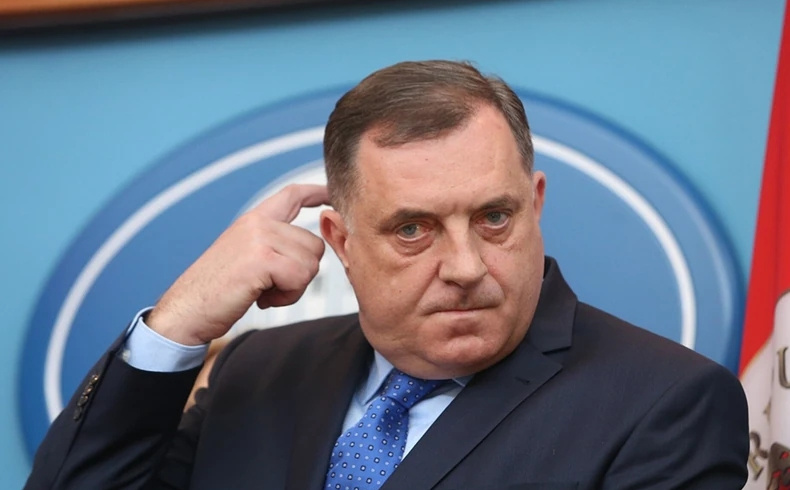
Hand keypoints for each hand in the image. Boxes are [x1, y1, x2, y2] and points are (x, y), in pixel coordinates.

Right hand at [146, 184, 329, 345]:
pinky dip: (286, 296)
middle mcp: (258, 222)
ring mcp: (259, 237)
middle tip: (268, 287)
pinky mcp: (261, 258)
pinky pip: (300, 277)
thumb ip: (275, 246)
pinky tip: (261, 298)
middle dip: (301, 274)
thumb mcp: (247, 258)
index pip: (292, 195)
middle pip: (314, 245)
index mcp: (253, 220)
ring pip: (311, 263)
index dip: (316, 193)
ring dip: (293, 288)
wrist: (186, 311)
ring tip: (262, 291)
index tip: (330, 196)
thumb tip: (312, 251)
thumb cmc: (216, 292)